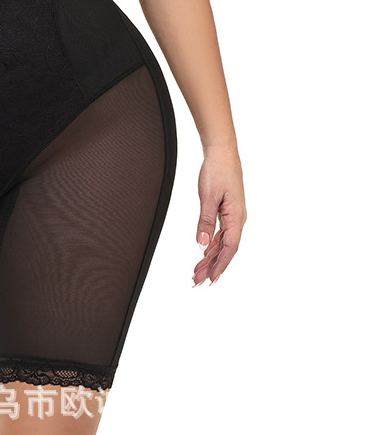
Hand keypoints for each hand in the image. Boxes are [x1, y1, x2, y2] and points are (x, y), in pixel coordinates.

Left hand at [192, 147, 245, 285]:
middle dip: (211, 267)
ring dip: (209, 258)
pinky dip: (210, 245)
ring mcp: (232, 216)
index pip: (230, 248)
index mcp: (237, 217)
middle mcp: (237, 219)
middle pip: (225, 249)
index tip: (211, 280)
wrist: (222, 152)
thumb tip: (201, 244)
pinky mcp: (226, 211)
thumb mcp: (208, 196)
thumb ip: (205, 220)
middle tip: (197, 282)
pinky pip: (219, 233)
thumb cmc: (217, 171)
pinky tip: (203, 254)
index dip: (220, 265)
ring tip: (196, 272)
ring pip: (221, 243)